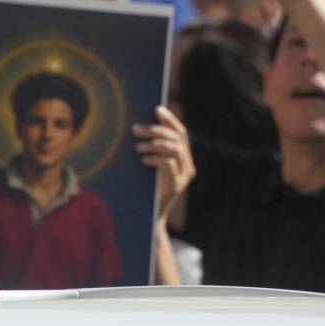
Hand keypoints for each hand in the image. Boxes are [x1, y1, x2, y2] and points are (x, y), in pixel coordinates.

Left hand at [134, 106, 194, 222]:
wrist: (152, 217)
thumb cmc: (148, 189)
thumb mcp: (152, 167)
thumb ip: (154, 151)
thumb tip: (140, 127)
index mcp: (184, 158)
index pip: (181, 133)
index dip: (170, 119)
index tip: (156, 108)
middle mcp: (189, 165)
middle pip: (176, 138)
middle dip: (155, 130)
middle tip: (135, 129)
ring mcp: (185, 176)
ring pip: (174, 149)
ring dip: (153, 144)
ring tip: (137, 146)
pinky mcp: (178, 185)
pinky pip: (168, 164)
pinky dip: (155, 158)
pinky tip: (143, 159)